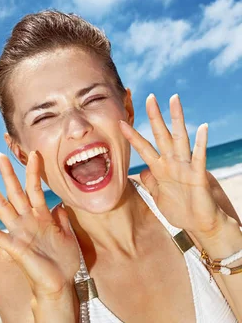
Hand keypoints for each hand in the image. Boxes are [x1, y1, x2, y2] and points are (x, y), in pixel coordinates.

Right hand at [0, 151, 80, 298]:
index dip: (34, 171)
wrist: (59, 286)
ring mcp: (19, 233)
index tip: (34, 152)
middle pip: (16, 192)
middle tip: (0, 154)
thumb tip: (60, 204)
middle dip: (9, 173)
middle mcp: (27, 221)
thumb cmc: (64, 262)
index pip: (35, 188)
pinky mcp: (15, 248)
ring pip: (3, 207)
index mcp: (41, 217)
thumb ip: (62, 219)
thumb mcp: (68, 236)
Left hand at [119, 93, 226, 236]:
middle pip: (162, 135)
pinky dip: (201, 143)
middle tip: (150, 97)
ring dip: (177, 119)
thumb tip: (141, 172)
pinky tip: (203, 128)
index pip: (144, 148)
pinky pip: (199, 158)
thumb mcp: (158, 196)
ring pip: (180, 138)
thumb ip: (150, 183)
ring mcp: (186, 168)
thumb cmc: (181, 211)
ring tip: (174, 100)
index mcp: (161, 169)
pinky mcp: (198, 176)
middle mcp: (172, 163)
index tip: (120, 121)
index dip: (132, 135)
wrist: (200, 225)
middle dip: (155, 116)